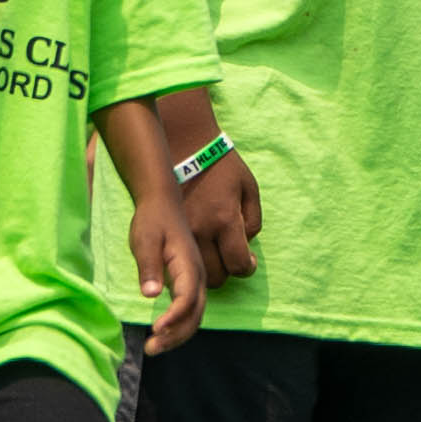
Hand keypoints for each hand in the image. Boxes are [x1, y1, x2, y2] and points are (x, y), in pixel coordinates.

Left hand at [125, 188, 205, 353]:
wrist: (163, 203)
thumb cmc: (152, 221)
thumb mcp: (145, 240)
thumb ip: (148, 267)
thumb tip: (150, 294)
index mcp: (189, 265)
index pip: (187, 298)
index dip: (174, 317)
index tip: (155, 330)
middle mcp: (198, 275)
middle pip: (195, 313)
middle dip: (175, 335)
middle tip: (150, 348)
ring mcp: (196, 280)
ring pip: (194, 315)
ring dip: (177, 334)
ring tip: (152, 347)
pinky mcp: (189, 282)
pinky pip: (190, 309)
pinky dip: (178, 325)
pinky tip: (161, 333)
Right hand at [181, 146, 259, 285]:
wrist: (185, 145)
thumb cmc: (223, 166)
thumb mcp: (249, 188)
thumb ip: (253, 222)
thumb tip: (245, 247)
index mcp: (225, 219)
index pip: (238, 263)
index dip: (247, 267)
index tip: (248, 261)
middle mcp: (201, 229)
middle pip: (215, 276)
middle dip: (227, 271)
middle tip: (229, 257)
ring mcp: (181, 230)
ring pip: (193, 272)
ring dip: (206, 269)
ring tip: (212, 254)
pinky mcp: (168, 226)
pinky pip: (176, 258)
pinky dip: (187, 260)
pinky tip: (194, 249)